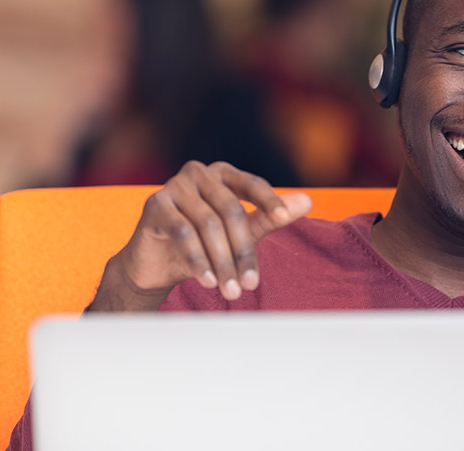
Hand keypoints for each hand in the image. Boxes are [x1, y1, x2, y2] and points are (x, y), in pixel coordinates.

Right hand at [95, 161, 311, 308]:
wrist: (156, 265)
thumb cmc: (203, 246)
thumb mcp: (240, 233)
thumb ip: (269, 217)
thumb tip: (308, 201)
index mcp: (223, 174)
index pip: (252, 184)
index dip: (269, 200)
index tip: (284, 218)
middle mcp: (199, 173)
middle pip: (231, 210)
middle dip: (242, 251)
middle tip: (251, 285)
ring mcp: (175, 186)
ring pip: (208, 224)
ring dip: (222, 262)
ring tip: (231, 290)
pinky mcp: (155, 204)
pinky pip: (183, 231)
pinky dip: (198, 259)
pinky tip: (207, 280)